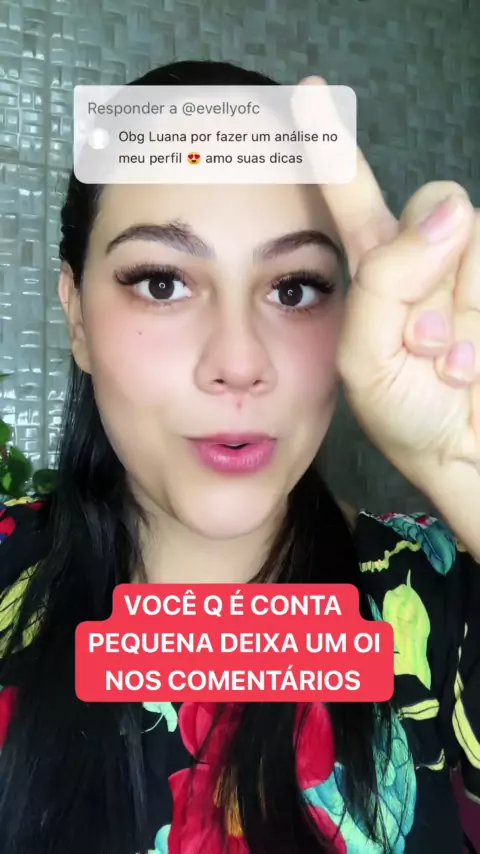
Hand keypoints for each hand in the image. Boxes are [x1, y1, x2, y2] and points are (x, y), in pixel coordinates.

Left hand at [293, 77, 479, 481]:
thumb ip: (386, 285)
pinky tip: (467, 367)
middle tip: (418, 339)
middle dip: (427, 261)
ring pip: (474, 231)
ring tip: (441, 364)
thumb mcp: (368, 360)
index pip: (352, 200)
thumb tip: (448, 215)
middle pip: (432, 200)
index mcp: (375, 276)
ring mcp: (469, 273)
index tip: (309, 94)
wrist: (467, 456)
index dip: (333, 148)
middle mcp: (423, 263)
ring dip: (459, 304)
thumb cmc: (408, 417)